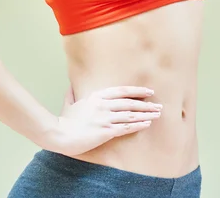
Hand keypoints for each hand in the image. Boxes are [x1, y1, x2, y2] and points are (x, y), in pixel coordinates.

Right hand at [42, 85, 162, 156]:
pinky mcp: (106, 131)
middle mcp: (103, 104)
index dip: (137, 91)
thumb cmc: (64, 120)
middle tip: (159, 105)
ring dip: (146, 114)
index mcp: (96, 96)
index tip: (148, 92)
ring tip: (157, 114)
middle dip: (146, 103)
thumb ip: (72, 93)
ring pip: (131, 114)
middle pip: (130, 102)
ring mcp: (105, 117)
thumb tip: (71, 86)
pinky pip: (126, 127)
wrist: (60, 134)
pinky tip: (147, 123)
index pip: (122, 91)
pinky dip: (138, 124)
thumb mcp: (69, 103)